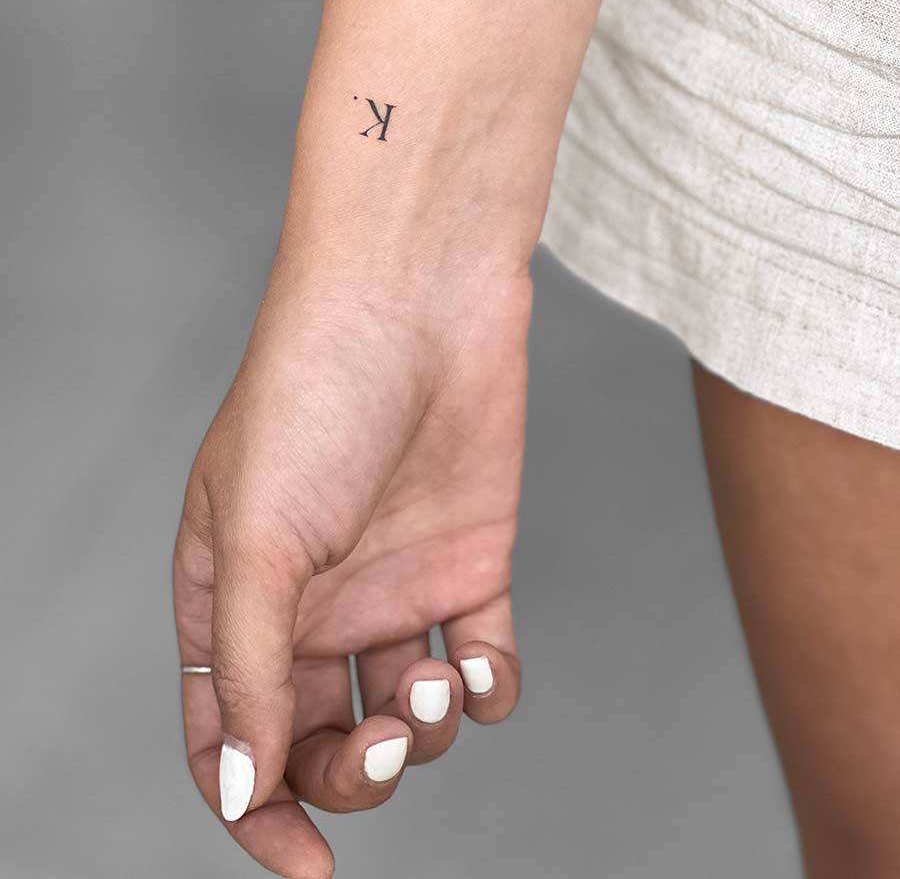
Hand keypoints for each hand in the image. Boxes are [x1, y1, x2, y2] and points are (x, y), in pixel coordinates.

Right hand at [173, 266, 530, 877]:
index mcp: (235, 597)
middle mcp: (313, 601)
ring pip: (410, 717)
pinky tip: (482, 668)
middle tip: (388, 745)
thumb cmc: (313, 394)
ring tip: (435, 683)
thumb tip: (243, 786)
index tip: (308, 864)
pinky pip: (484, 666)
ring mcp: (394, 586)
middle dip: (357, 774)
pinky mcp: (469, 563)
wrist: (418, 297)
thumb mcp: (256, 536)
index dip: (258, 810)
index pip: (229, 739)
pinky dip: (489, 691)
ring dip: (426, 730)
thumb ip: (251, 668)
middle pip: (324, 741)